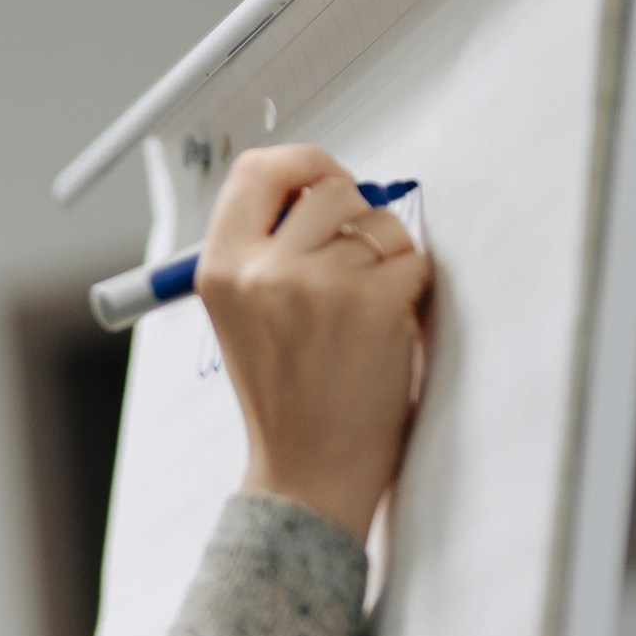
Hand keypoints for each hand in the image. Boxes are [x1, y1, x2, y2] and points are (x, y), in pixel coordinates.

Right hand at [198, 144, 433, 538]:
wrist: (307, 470)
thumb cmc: (286, 396)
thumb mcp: (242, 315)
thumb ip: (266, 248)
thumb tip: (319, 184)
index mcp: (221, 269)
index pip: (258, 170)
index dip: (302, 165)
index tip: (325, 182)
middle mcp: (261, 271)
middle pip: (332, 187)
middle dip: (357, 219)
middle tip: (353, 269)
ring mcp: (316, 285)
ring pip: (381, 225)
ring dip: (388, 260)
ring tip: (363, 315)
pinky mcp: (371, 303)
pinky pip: (414, 261)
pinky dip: (412, 292)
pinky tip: (385, 333)